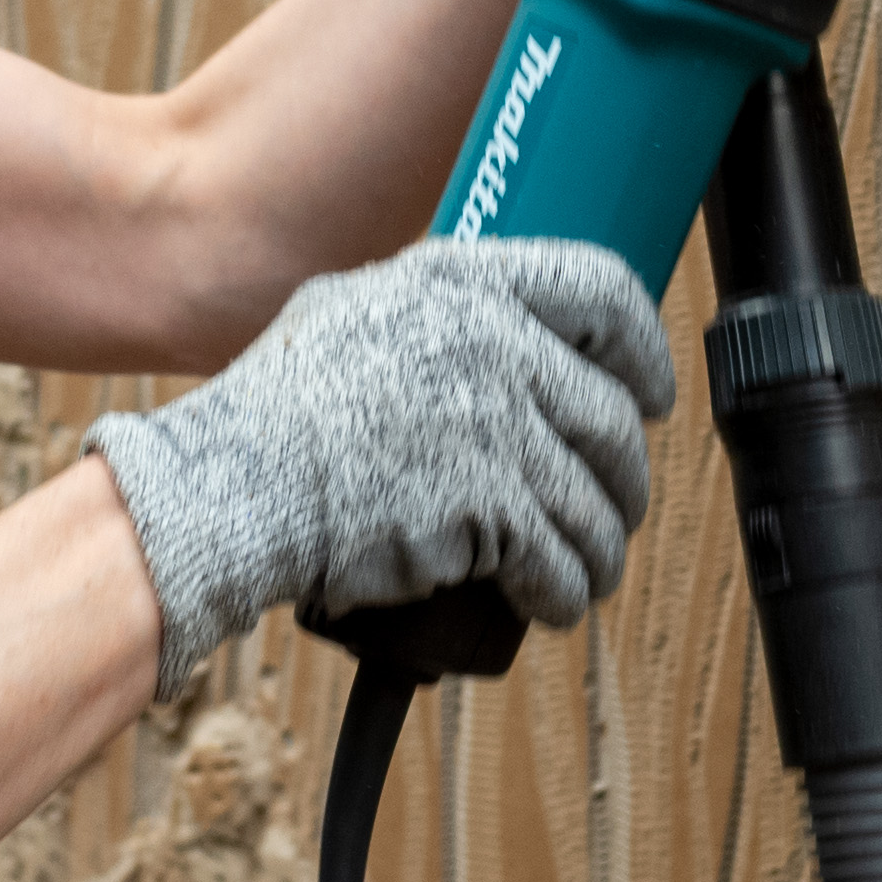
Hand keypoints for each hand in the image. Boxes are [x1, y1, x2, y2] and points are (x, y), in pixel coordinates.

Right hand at [84, 236, 675, 696]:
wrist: (230, 488)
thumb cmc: (272, 413)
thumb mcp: (349, 312)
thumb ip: (430, 312)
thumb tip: (487, 330)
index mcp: (462, 282)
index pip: (600, 292)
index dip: (643, 348)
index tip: (651, 390)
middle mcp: (492, 343)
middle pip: (609, 415)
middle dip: (623, 475)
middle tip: (615, 500)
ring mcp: (495, 426)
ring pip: (594, 499)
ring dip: (600, 544)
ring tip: (588, 567)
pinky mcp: (489, 509)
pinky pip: (559, 560)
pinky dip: (564, 590)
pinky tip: (553, 600)